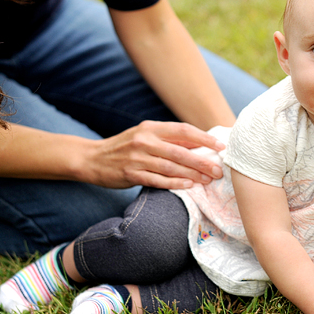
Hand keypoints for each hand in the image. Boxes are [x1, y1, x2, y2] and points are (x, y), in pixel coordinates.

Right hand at [83, 121, 226, 189]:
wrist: (92, 159)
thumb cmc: (124, 147)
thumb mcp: (145, 135)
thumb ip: (168, 138)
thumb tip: (199, 143)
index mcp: (151, 127)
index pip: (183, 130)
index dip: (204, 138)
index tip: (220, 146)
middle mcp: (145, 140)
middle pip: (180, 151)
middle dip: (202, 161)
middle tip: (218, 170)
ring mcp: (137, 157)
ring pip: (171, 167)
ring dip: (192, 174)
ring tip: (208, 180)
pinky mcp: (131, 174)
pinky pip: (157, 180)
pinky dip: (174, 183)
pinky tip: (188, 186)